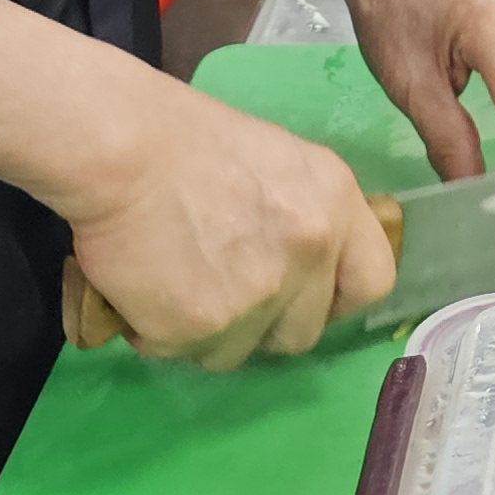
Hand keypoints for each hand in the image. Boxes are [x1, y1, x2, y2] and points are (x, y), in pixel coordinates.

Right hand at [62, 91, 396, 369]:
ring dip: (208, 332)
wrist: (120, 148)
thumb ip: (306, 216)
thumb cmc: (188, 141)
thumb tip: (305, 266)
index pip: (373, 281)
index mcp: (335, 204)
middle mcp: (309, 254)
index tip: (307, 297)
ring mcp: (258, 297)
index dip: (337, 297)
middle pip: (303, 333)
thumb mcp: (280, 163)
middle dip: (265, 323)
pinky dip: (159, 332)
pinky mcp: (200, 328)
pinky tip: (144, 289)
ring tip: (174, 282)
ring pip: (239, 352)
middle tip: (222, 289)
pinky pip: (183, 353)